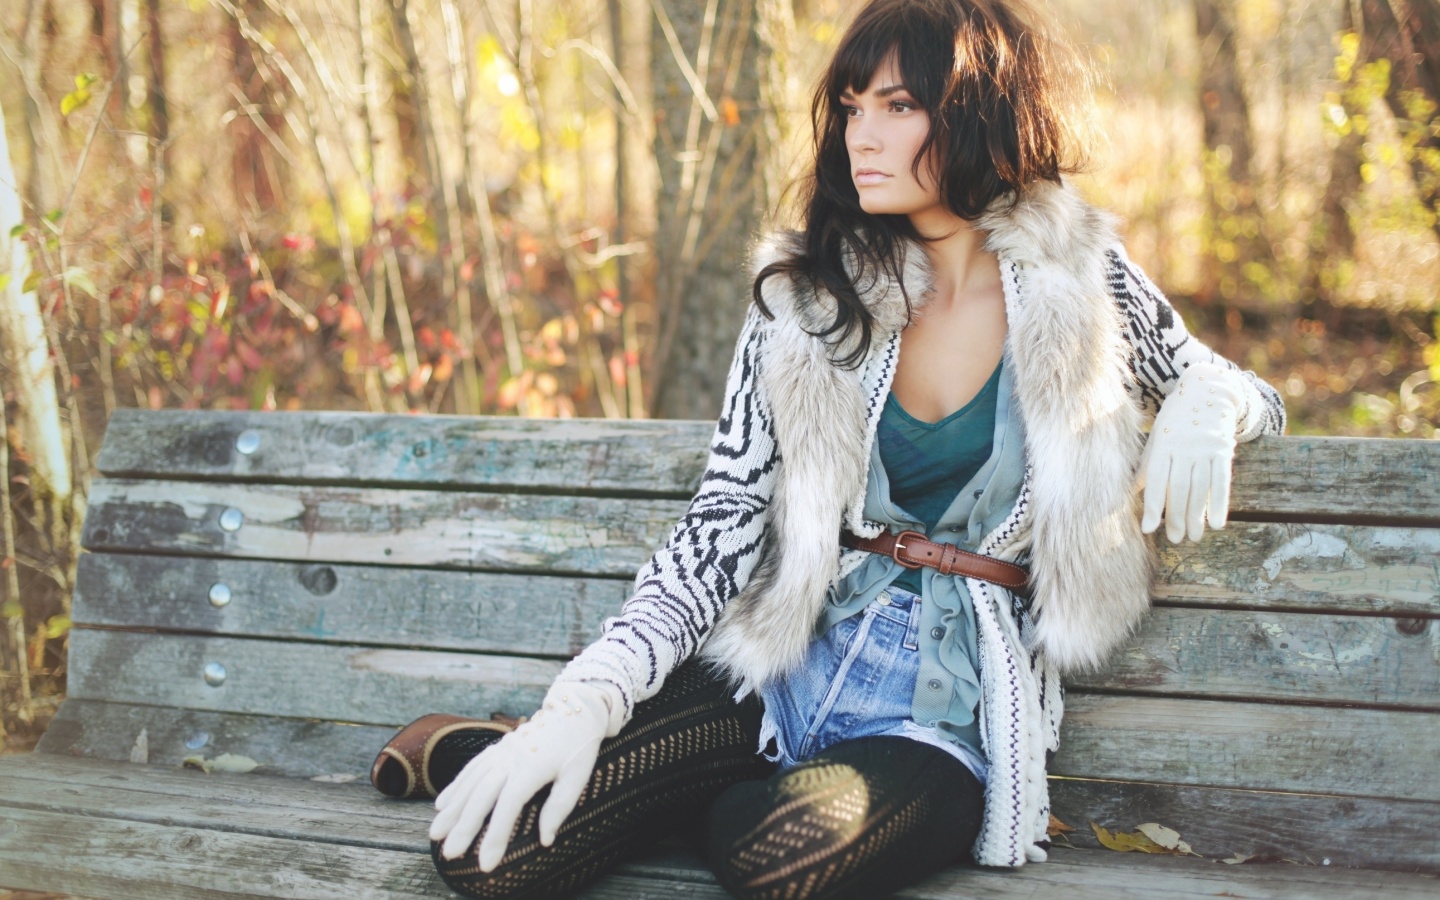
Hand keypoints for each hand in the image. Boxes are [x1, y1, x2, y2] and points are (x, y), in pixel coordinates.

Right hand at [429, 680, 615, 869]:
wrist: (572, 711)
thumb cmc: (578, 748)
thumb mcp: (578, 777)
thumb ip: (559, 807)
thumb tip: (545, 840)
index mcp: (531, 768)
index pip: (508, 806)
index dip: (496, 835)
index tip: (486, 863)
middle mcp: (510, 759)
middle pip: (481, 796)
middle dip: (463, 827)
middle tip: (449, 853)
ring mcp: (500, 752)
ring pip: (470, 782)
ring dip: (452, 809)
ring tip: (435, 833)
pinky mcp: (497, 748)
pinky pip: (471, 768)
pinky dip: (455, 786)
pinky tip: (442, 804)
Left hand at [1139, 363, 1243, 542]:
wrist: (1208, 390)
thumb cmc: (1175, 419)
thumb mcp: (1156, 437)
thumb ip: (1147, 464)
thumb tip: (1133, 492)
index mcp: (1162, 445)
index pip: (1156, 481)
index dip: (1153, 506)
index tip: (1149, 529)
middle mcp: (1183, 448)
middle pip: (1179, 488)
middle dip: (1176, 517)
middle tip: (1176, 539)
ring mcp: (1205, 449)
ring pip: (1200, 488)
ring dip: (1196, 516)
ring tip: (1193, 537)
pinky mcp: (1224, 450)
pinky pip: (1222, 481)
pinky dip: (1220, 503)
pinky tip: (1216, 523)